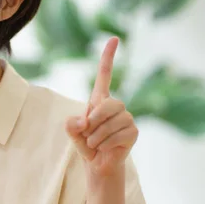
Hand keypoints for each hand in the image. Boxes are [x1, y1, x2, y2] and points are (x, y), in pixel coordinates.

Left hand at [66, 37, 138, 178]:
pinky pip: (118, 135)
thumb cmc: (86, 144)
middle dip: (94, 120)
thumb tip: (81, 122)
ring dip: (97, 136)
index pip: (104, 75)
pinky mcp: (133, 132)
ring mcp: (127, 118)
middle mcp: (116, 105)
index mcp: (100, 100)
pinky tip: (105, 148)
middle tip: (87, 133)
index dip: (108, 57)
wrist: (98, 164)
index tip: (114, 38)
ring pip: (112, 122)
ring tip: (95, 144)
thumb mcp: (72, 133)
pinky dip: (106, 144)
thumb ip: (71, 126)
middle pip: (108, 104)